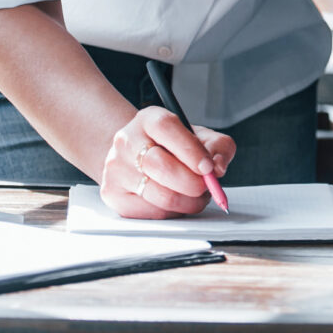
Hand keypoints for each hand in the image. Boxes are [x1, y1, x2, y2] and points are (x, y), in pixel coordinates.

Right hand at [98, 106, 235, 218]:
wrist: (137, 157)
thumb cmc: (171, 148)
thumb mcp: (199, 137)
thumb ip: (218, 146)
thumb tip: (218, 166)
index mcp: (148, 119)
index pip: (167, 128)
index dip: (191, 150)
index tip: (209, 167)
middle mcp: (127, 141)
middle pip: (161, 166)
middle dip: (192, 183)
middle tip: (206, 187)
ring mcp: (116, 169)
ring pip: (159, 195)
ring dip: (187, 202)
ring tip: (196, 196)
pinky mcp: (114, 195)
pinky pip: (152, 212)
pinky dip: (173, 212)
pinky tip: (178, 202)